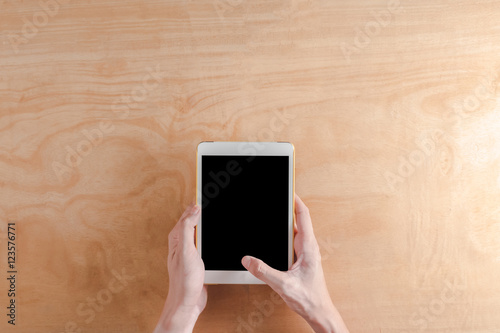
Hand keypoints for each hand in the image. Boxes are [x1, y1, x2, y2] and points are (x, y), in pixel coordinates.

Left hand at [154, 204, 206, 332]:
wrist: (187, 303)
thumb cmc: (184, 280)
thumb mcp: (187, 251)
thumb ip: (188, 229)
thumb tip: (193, 209)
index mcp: (177, 238)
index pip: (186, 215)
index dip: (194, 204)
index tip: (203, 191)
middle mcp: (182, 244)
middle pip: (191, 221)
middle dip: (197, 210)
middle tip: (206, 198)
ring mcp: (189, 252)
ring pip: (197, 232)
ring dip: (203, 223)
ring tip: (207, 211)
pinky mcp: (197, 260)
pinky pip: (202, 243)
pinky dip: (207, 237)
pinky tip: (212, 238)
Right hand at [241, 194, 348, 332]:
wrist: (319, 312)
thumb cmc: (310, 299)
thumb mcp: (283, 284)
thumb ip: (264, 271)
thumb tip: (248, 260)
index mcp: (308, 247)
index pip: (303, 216)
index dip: (296, 201)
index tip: (288, 190)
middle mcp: (308, 247)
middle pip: (298, 220)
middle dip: (287, 208)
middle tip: (276, 197)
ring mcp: (305, 253)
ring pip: (294, 231)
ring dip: (285, 222)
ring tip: (274, 212)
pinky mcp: (301, 259)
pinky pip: (292, 242)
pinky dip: (283, 235)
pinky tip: (274, 237)